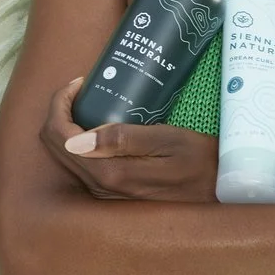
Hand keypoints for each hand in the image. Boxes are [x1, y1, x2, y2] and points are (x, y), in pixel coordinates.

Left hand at [39, 77, 219, 202]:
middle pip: (56, 145)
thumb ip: (123, 139)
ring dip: (69, 125)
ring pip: (65, 154)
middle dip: (61, 111)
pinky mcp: (111, 192)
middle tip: (84, 88)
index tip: (81, 83)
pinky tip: (99, 123)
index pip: (60, 136)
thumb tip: (75, 139)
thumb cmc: (199, 160)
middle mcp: (100, 187)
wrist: (219, 189)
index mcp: (110, 173)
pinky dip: (79, 139)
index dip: (61, 103)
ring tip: (92, 101)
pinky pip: (80, 162)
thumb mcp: (167, 140)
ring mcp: (104, 192)